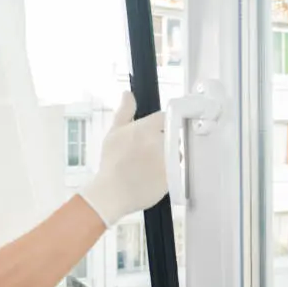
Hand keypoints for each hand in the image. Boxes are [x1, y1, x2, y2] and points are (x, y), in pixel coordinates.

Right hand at [78, 91, 166, 225]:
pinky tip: (153, 176)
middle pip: (171, 135)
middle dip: (163, 141)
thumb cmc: (111, 163)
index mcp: (147, 128)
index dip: (158, 125)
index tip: (152, 132)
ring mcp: (169, 159)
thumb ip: (124, 112)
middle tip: (147, 152)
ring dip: (168, 156)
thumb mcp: (113, 134)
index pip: (164, 118)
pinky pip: (176, 169)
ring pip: (176, 152)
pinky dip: (168, 171)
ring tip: (149, 166)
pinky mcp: (173, 176)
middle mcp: (161, 141)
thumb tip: (128, 94)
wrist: (112, 192)